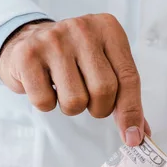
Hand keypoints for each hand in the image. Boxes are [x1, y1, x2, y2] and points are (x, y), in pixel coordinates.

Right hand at [0, 14, 149, 145]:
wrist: (28, 40)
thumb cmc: (74, 58)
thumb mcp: (105, 66)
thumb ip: (126, 98)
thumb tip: (138, 134)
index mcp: (109, 29)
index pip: (128, 77)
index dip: (131, 112)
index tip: (133, 137)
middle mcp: (83, 29)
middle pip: (104, 90)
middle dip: (99, 108)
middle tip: (89, 100)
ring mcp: (54, 40)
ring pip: (75, 100)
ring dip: (73, 107)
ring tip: (65, 88)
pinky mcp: (28, 55)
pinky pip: (45, 102)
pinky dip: (47, 104)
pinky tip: (46, 85)